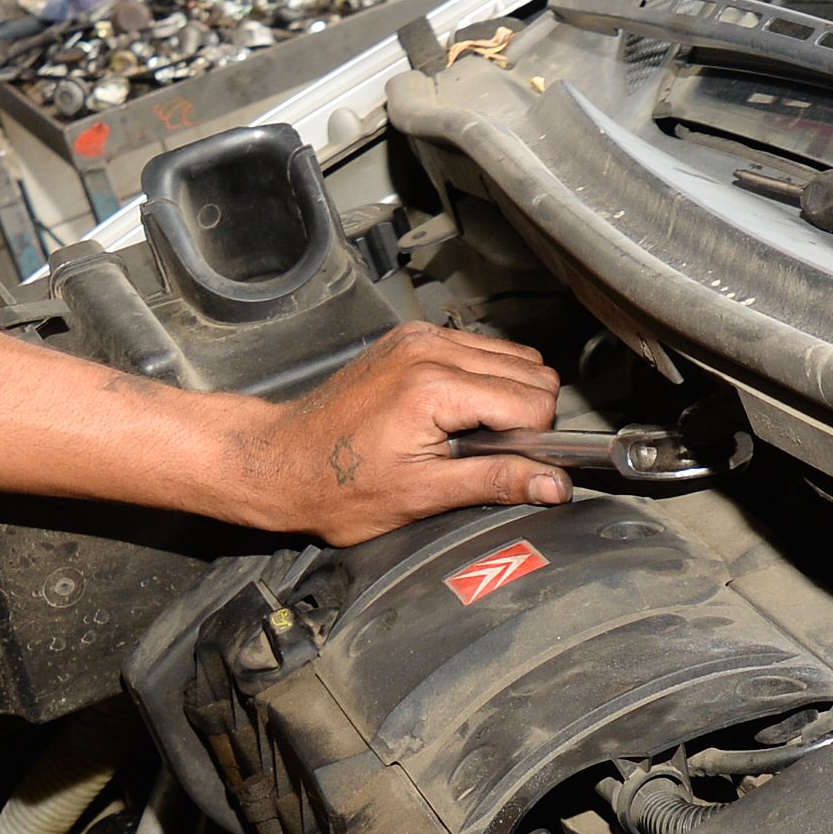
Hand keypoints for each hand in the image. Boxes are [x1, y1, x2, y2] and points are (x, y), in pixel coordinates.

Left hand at [221, 324, 568, 543]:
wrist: (279, 462)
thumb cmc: (334, 485)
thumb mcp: (422, 495)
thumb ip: (495, 482)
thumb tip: (553, 484)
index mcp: (434, 387)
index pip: (533, 402)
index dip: (529, 442)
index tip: (505, 465)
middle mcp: (429, 349)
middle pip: (531, 373)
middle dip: (523, 417)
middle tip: (484, 454)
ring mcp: (418, 338)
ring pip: (510, 356)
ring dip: (504, 396)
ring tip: (465, 435)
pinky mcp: (410, 338)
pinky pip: (476, 349)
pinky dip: (480, 379)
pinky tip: (452, 414)